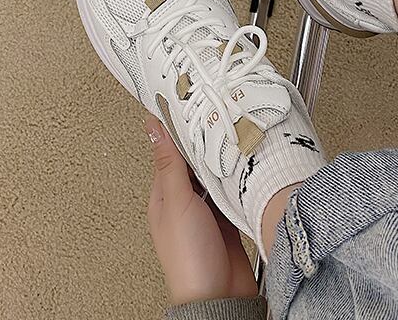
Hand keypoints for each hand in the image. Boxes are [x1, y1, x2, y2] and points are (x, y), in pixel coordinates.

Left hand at [145, 114, 258, 304]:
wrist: (220, 297)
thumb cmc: (188, 259)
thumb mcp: (176, 201)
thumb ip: (169, 164)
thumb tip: (153, 127)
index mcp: (164, 192)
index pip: (170, 149)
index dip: (176, 125)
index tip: (185, 100)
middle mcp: (185, 198)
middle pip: (194, 158)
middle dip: (203, 138)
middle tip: (216, 110)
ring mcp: (207, 208)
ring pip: (214, 170)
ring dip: (221, 155)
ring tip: (232, 131)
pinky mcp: (229, 216)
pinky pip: (231, 187)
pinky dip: (237, 175)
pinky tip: (244, 163)